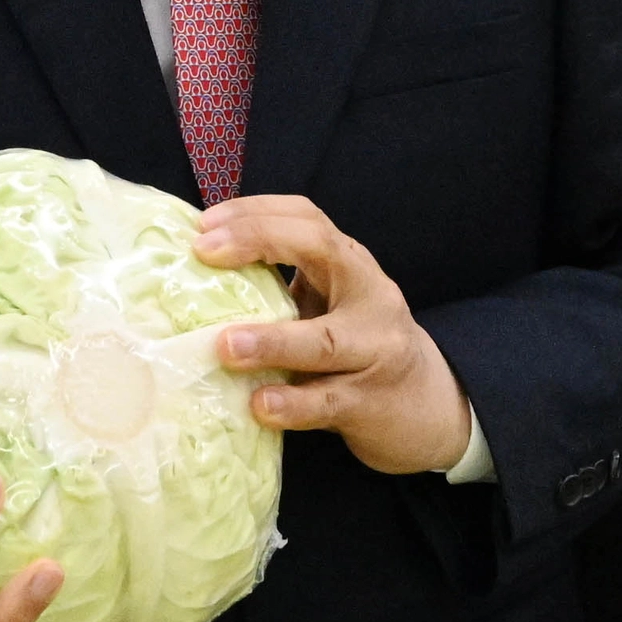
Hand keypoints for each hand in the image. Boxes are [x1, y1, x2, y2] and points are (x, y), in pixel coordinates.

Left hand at [194, 196, 475, 476]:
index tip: (203, 225)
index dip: (256, 213)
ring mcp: (376, 351)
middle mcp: (369, 296)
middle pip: (321, 250)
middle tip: (204, 253)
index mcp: (351, 266)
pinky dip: (292, 404)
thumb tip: (193, 278)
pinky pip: (328, 402)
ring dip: (273, 341)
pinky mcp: (371, 404)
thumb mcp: (330, 307)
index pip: (307, 219)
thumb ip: (281, 290)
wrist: (429, 408)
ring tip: (226, 346)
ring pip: (325, 340)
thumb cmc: (357, 351)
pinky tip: (260, 405)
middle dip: (260, 241)